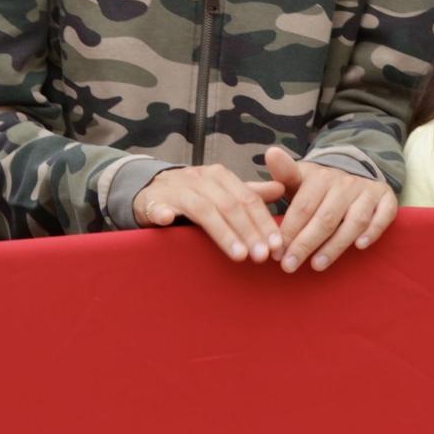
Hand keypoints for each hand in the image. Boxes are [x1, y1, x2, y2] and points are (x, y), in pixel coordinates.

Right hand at [133, 165, 285, 263]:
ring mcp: (176, 189)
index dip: (263, 222)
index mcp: (220, 176)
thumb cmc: (194, 194)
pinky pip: (159, 207)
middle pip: (230, 205)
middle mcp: (200, 179)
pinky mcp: (154, 201)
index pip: (248, 199)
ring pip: (203, 209)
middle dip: (248, 232)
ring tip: (239, 255)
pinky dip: (164, 213)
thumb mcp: (222, 191)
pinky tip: (168, 222)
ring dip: (223, 232)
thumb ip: (250, 193)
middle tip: (261, 257)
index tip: (276, 246)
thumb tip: (282, 189)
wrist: (152, 189)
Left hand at [267, 146, 398, 273]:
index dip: (289, 230)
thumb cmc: (318, 185)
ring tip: (317, 265)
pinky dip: (374, 231)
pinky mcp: (386, 199)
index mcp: (320, 177)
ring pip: (354, 221)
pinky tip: (360, 247)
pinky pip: (384, 216)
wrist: (355, 172)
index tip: (276, 253)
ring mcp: (367, 192)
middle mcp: (345, 183)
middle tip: (289, 266)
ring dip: (336, 245)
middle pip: (326, 218)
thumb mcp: (299, 177)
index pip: (303, 207)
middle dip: (306, 244)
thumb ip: (284, 171)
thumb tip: (271, 152)